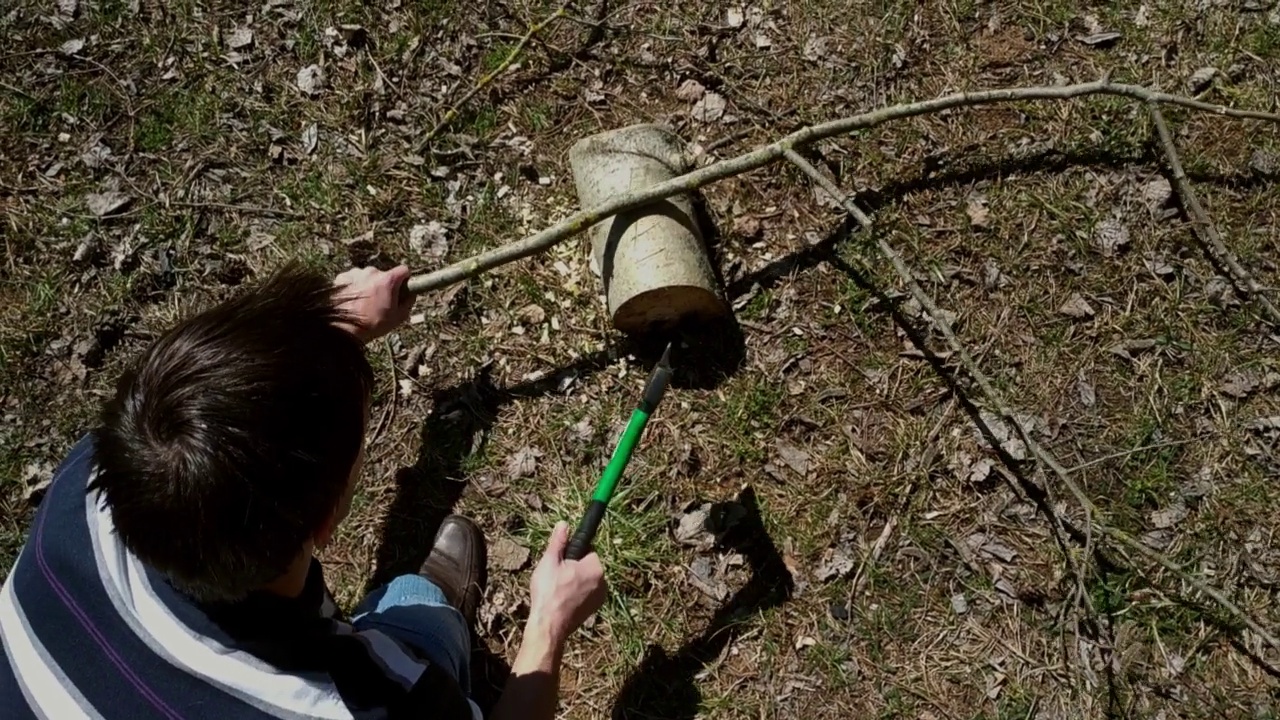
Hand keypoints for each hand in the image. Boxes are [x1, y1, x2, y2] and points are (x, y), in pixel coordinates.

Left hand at [333, 265, 412, 341]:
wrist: (343, 328)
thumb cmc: (372, 324)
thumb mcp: (398, 318)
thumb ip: (408, 303)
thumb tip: (411, 295)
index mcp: (388, 280)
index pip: (404, 270)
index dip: (405, 279)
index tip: (402, 287)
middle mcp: (372, 272)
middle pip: (383, 274)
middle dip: (383, 285)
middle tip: (380, 301)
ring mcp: (356, 273)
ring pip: (367, 276)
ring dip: (368, 285)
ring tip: (363, 303)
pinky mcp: (342, 277)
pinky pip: (353, 279)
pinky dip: (354, 286)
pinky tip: (353, 300)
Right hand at [527, 522, 606, 648]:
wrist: (549, 625)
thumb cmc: (549, 592)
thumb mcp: (550, 561)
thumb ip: (559, 542)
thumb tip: (563, 524)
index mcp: (595, 567)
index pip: (588, 550)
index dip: (573, 553)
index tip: (562, 560)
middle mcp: (603, 581)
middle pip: (588, 565)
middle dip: (574, 567)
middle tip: (557, 575)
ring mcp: (600, 597)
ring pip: (587, 580)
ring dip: (575, 581)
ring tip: (557, 589)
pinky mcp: (594, 608)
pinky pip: (587, 593)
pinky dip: (577, 593)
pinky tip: (563, 599)